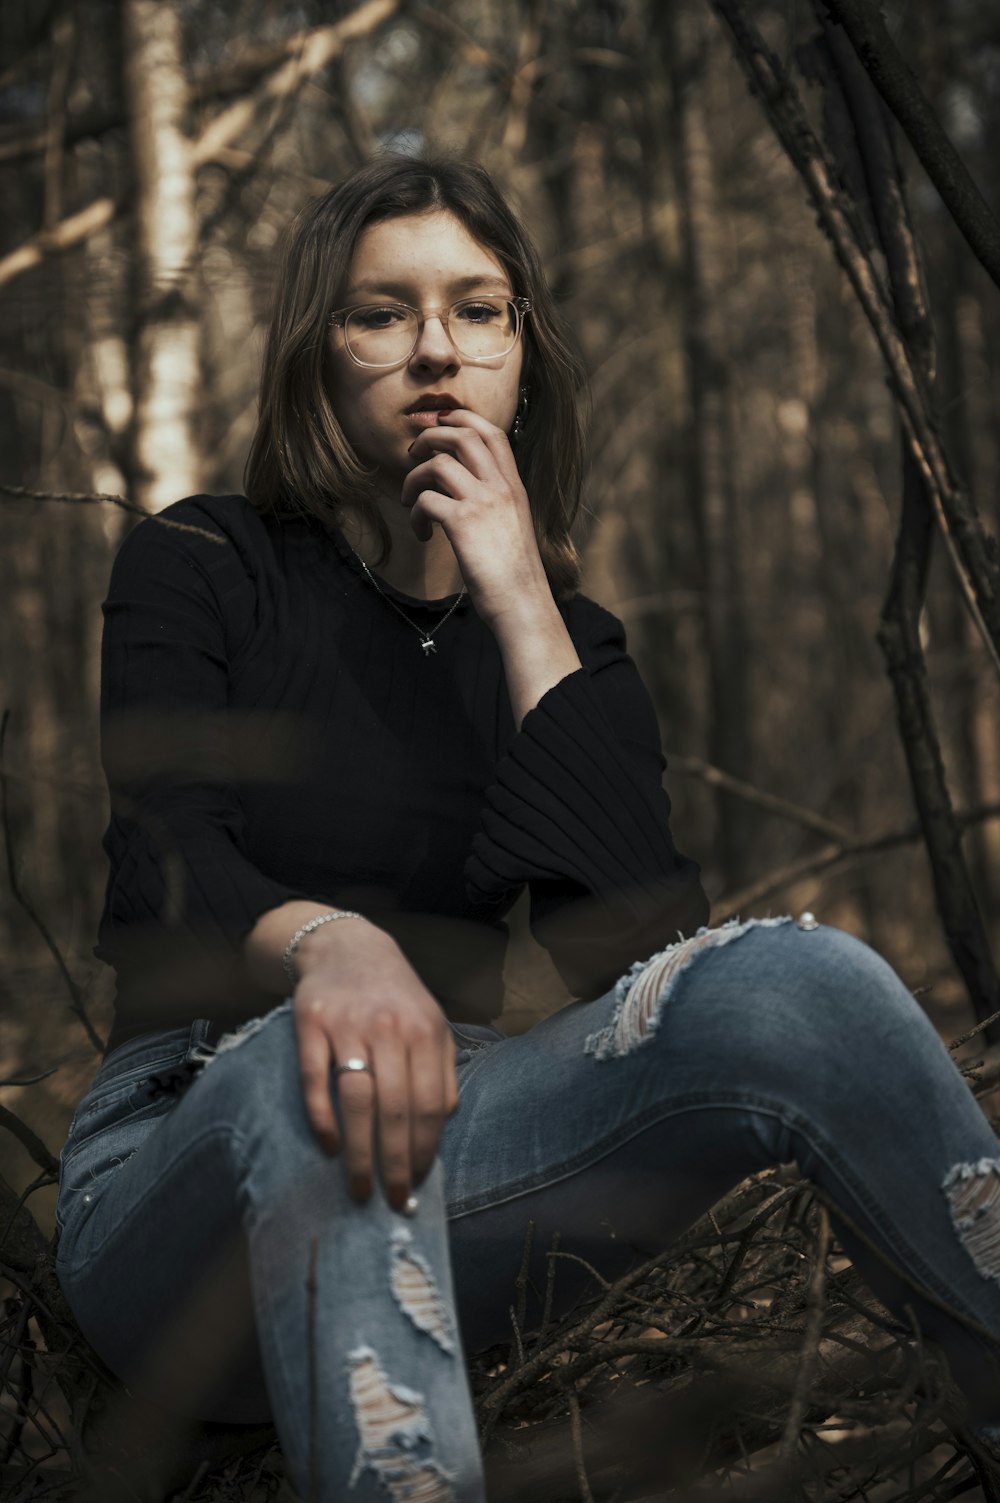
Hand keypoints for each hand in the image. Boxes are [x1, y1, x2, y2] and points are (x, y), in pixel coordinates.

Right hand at [291, 921, 458, 1207]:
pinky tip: (328, 1146)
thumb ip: (441, 1068)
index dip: (425, 1149)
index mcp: (426, 1031)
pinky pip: (314, 1079)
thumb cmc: (394, 995)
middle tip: (390, 1200)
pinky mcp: (310, 1023)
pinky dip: (320, 1117)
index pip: (431, 1103)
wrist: (346, 944)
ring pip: (357, 1100)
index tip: (417, 1182)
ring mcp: (348, 1025)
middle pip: (396, 1109)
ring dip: (359, 1152)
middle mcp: (390, 1028)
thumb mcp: (430, 1021)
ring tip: (359, 1187)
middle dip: (395, 1163)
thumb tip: (442, 1124)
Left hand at [401, 409, 549, 627]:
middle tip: (412, 453)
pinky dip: (415, 514)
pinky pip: (425, 500)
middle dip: (430, 436)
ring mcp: (483, 503)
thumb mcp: (512, 525)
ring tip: (410, 499)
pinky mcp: (463, 523)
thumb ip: (495, 502)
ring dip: (413, 478)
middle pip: (462, 435)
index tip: (438, 423)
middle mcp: (501, 487)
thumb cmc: (515, 573)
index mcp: (514, 486)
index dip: (461, 418)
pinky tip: (422, 532)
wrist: (523, 602)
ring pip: (438, 464)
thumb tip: (462, 491)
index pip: (492, 432)